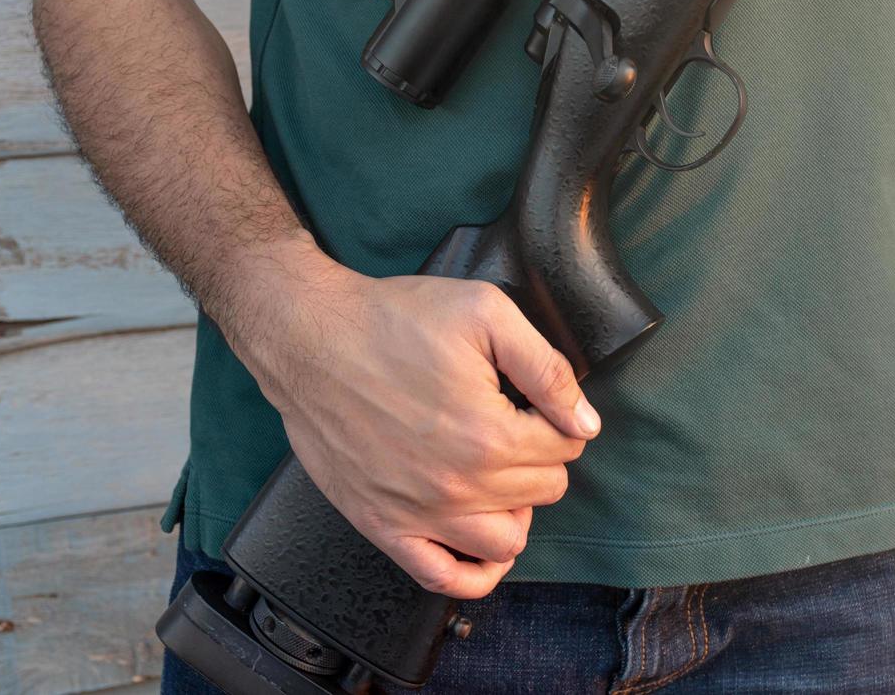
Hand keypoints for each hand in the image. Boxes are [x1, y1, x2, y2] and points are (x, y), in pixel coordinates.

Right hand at [218, 241, 599, 598]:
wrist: (309, 340)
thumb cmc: (393, 320)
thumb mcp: (486, 314)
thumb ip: (547, 369)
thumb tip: (585, 421)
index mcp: (490, 435)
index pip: (567, 445)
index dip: (558, 416)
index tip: (532, 399)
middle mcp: (458, 487)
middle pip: (544, 491)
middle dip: (539, 455)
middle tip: (511, 422)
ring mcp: (419, 515)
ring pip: (507, 542)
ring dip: (516, 508)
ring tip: (497, 470)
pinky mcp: (384, 528)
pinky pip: (445, 579)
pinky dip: (474, 570)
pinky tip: (478, 533)